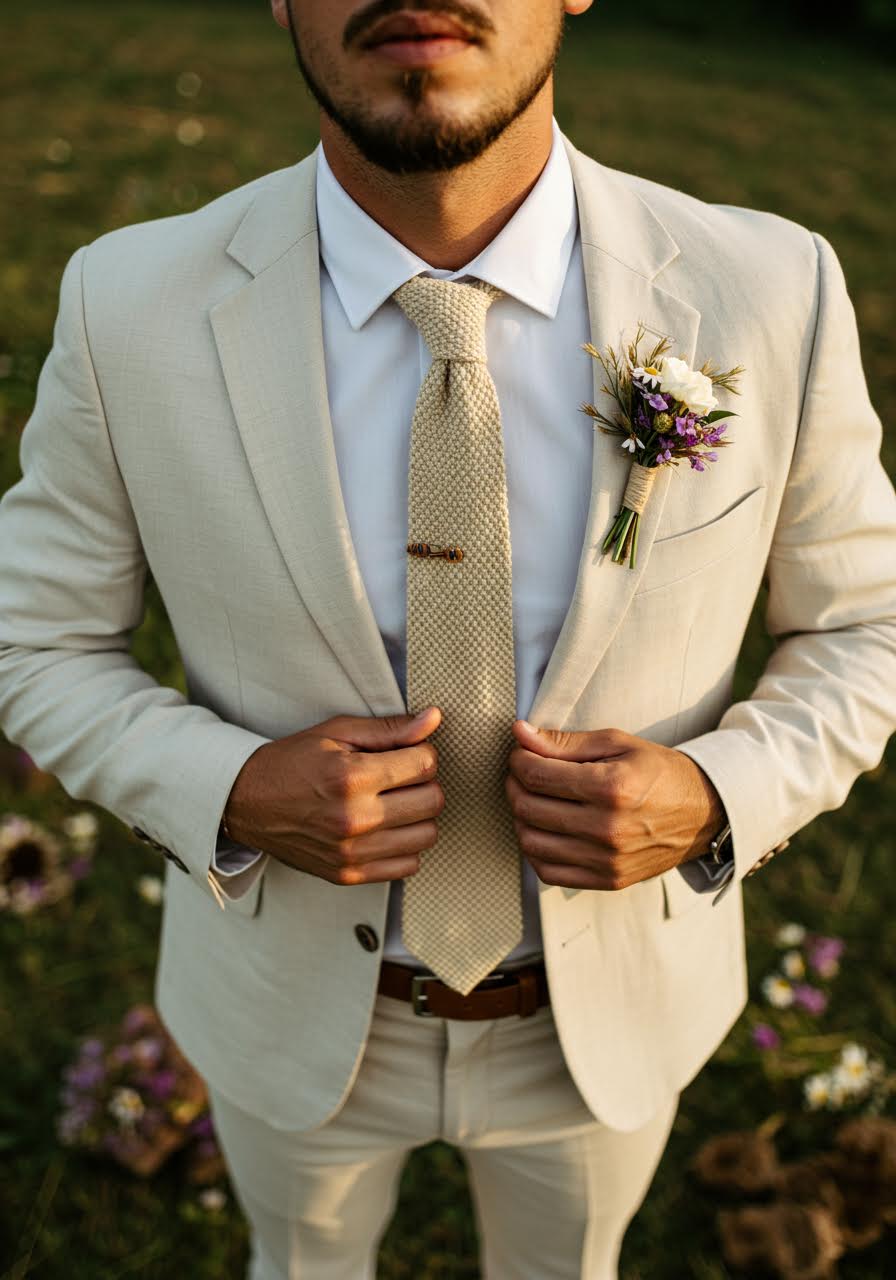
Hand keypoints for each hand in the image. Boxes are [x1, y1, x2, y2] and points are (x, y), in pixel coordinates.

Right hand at [223, 708, 443, 884]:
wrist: (246, 803)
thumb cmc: (291, 762)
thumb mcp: (337, 733)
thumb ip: (388, 729)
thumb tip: (432, 719)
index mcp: (351, 778)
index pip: (425, 765)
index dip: (423, 753)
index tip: (408, 752)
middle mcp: (354, 819)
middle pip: (432, 801)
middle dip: (426, 782)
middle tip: (404, 776)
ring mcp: (352, 853)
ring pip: (427, 835)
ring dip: (420, 815)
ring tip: (397, 801)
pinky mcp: (348, 875)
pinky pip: (408, 865)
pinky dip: (407, 845)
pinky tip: (388, 828)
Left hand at [505, 720, 724, 890]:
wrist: (702, 813)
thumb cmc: (659, 772)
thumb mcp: (617, 744)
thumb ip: (565, 742)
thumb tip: (520, 733)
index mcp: (612, 787)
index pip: (537, 775)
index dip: (519, 760)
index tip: (521, 752)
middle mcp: (607, 828)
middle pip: (529, 808)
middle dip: (515, 785)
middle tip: (522, 773)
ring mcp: (607, 859)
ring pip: (532, 842)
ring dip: (520, 818)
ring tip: (531, 800)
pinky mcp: (608, 880)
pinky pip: (549, 872)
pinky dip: (535, 851)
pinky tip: (544, 830)